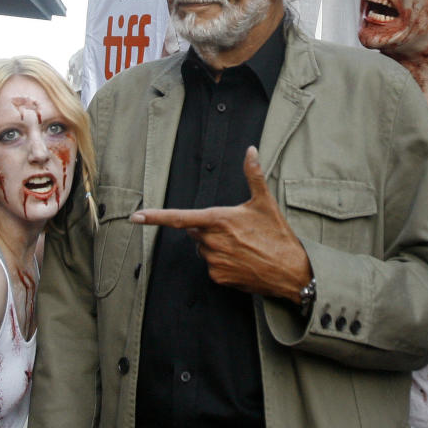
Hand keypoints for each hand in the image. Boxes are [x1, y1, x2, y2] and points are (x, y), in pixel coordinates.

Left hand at [130, 146, 310, 299]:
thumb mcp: (265, 202)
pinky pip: (212, 266)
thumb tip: (251, 150)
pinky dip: (222, 263)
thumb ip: (253, 175)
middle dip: (208, 228)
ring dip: (216, 246)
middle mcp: (212, 241)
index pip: (179, 218)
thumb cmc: (278, 235)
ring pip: (203, 249)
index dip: (156, 216)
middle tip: (235, 229)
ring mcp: (214, 262)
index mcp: (218, 220)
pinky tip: (242, 261)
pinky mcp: (218, 278)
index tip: (136, 216)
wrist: (291, 272)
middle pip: (196, 231)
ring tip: (243, 246)